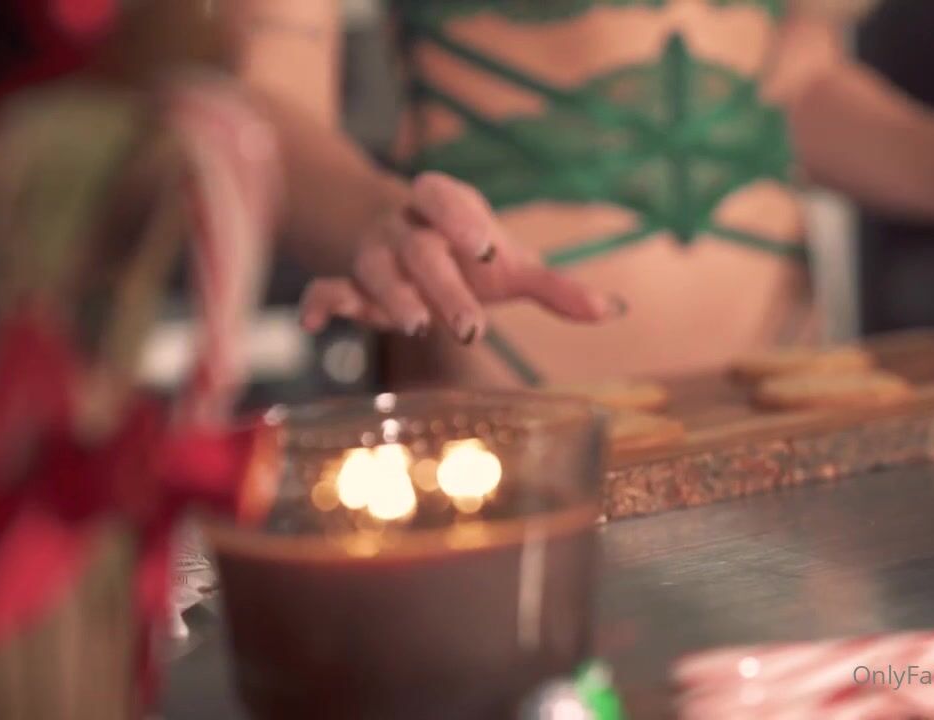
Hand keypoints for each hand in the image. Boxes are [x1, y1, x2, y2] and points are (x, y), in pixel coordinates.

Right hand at [299, 172, 623, 342]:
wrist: (398, 237)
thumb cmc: (465, 254)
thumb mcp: (508, 265)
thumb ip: (554, 286)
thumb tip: (615, 310)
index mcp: (442, 206)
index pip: (442, 195)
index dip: (461, 217)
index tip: (489, 247)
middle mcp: (403, 228)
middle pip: (419, 250)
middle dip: (443, 287)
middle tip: (471, 327)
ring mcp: (371, 256)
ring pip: (372, 269)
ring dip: (391, 297)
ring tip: (414, 324)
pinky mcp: (346, 286)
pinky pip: (323, 288)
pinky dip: (318, 304)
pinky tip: (318, 327)